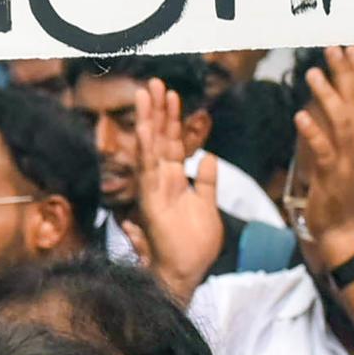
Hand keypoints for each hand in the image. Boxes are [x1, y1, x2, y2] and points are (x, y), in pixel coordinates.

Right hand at [125, 80, 223, 291]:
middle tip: (154, 82)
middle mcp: (161, 181)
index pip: (172, 143)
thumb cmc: (195, 245)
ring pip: (150, 148)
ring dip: (149, 120)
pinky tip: (145, 128)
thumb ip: (207, 181)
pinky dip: (146, 148)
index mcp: (174, 181)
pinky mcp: (150, 201)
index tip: (173, 94)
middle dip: (157, 110)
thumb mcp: (208, 205)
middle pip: (158, 139)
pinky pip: (147, 170)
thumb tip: (208, 156)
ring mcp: (154, 190)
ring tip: (147, 93)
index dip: (173, 119)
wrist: (187, 272)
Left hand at [290, 47, 353, 271]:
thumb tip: (328, 106)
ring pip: (342, 122)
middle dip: (345, 74)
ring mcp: (349, 162)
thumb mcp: (351, 158)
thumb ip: (343, 132)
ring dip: (328, 96)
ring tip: (313, 73)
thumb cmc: (345, 194)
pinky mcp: (333, 177)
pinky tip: (300, 115)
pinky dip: (313, 132)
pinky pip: (324, 151)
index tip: (350, 49)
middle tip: (332, 48)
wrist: (347, 231)